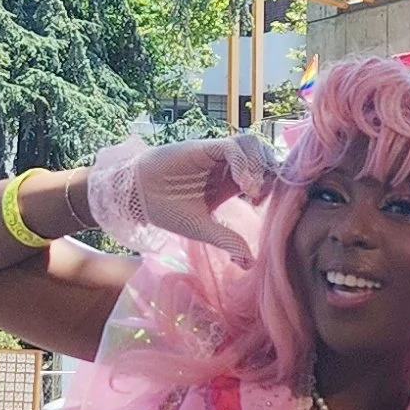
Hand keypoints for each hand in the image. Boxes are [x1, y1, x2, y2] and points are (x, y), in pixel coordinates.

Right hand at [103, 133, 281, 265]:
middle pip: (263, 155)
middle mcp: (228, 166)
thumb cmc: (167, 210)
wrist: (139, 196)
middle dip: (269, 173)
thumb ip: (227, 241)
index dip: (271, 185)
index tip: (261, 205)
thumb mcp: (202, 229)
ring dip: (259, 166)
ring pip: (252, 145)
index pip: (264, 173)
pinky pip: (233, 146)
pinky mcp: (206, 147)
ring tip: (251, 191)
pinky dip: (243, 162)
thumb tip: (250, 263)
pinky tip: (242, 184)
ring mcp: (218, 154)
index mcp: (231, 183)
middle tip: (259, 197)